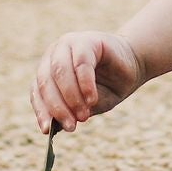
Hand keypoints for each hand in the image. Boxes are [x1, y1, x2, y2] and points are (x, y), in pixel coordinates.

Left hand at [30, 31, 146, 133]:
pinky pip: (81, 63)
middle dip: (58, 107)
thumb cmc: (107, 86)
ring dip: (71, 97)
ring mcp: (69, 44)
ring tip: (83, 116)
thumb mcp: (87, 104)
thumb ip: (71, 111)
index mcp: (48, 69)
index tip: (48, 130)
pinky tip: (92, 100)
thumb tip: (55, 127)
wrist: (134, 65)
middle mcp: (55, 54)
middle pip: (46, 82)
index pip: (37, 91)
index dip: (42, 111)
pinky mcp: (88, 40)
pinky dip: (85, 84)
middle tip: (71, 126)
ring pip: (60, 71)